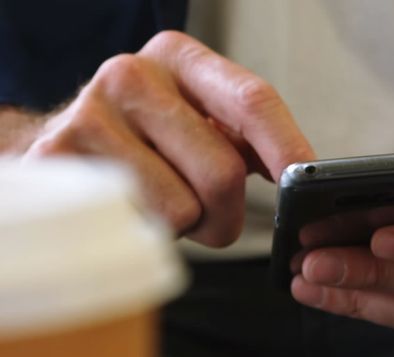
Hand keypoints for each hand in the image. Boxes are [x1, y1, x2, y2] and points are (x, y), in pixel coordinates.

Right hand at [22, 31, 313, 246]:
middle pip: (223, 172)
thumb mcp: (199, 124)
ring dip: (185, 227)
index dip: (287, 147)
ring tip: (160, 205)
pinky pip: (140, 225)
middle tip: (209, 213)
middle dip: (227, 212)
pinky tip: (132, 211)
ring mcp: (90, 114)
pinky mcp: (60, 160)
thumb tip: (302, 176)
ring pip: (183, 208)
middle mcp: (132, 74)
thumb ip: (248, 139)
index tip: (307, 183)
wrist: (61, 152)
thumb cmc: (148, 145)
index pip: (253, 100)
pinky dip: (149, 234)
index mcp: (180, 58)